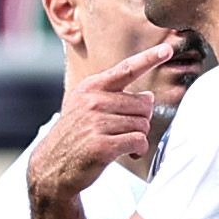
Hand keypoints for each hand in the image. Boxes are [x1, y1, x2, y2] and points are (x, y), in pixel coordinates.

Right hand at [30, 38, 174, 198]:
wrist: (51, 168)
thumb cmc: (74, 137)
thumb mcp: (84, 107)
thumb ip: (114, 97)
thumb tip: (149, 96)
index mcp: (91, 88)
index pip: (126, 69)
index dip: (149, 59)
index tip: (167, 50)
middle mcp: (93, 101)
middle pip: (144, 104)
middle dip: (141, 119)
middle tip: (125, 131)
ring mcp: (96, 123)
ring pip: (143, 124)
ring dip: (139, 137)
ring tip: (122, 143)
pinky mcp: (102, 145)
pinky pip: (138, 141)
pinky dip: (139, 149)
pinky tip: (129, 153)